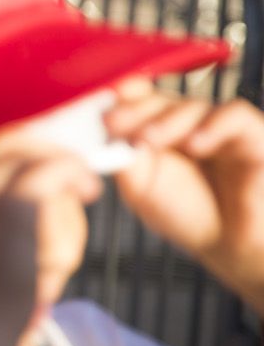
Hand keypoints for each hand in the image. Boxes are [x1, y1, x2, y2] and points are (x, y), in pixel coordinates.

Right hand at [0, 129, 101, 343]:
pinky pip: (54, 169)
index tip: (40, 159)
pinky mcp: (13, 201)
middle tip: (70, 164)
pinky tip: (89, 190)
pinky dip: (76, 173)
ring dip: (63, 161)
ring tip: (84, 183)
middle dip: (41, 148)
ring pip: (31, 152)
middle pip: (3, 141)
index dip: (14, 148)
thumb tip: (20, 180)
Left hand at [107, 80, 263, 312]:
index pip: (137, 99)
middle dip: (133, 109)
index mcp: (156, 129)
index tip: (97, 107)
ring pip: (192, 104)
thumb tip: (100, 132)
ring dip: (165, 119)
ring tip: (148, 140)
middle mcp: (186, 123)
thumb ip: (123, 157)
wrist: (231, 248)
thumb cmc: (186, 215)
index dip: (118, 99)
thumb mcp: (141, 187)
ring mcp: (218, 126)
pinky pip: (235, 114)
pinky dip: (212, 125)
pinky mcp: (252, 135)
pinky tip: (195, 145)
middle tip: (113, 124)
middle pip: (160, 98)